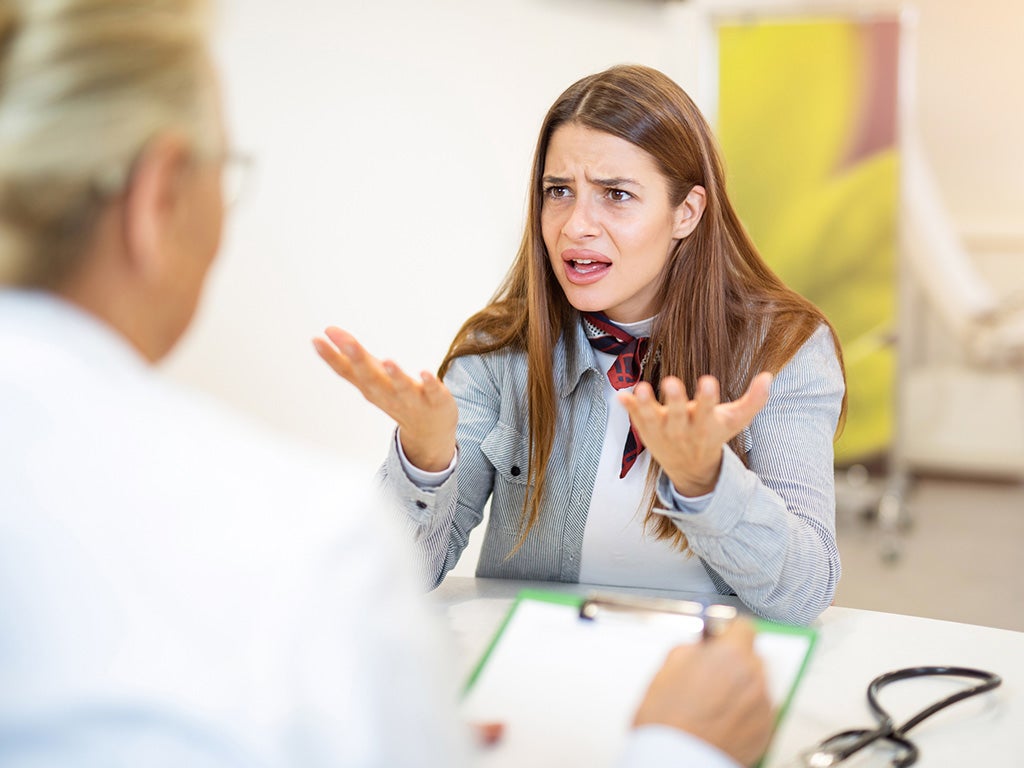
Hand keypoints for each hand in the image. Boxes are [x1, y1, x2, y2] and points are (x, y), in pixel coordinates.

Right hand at [312, 327, 457, 471]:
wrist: (428, 432)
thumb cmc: (395, 396)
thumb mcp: (371, 377)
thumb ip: (349, 357)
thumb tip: (327, 331)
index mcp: (370, 387)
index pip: (347, 372)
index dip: (331, 357)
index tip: (317, 339)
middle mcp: (387, 394)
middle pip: (371, 378)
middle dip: (359, 360)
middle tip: (347, 342)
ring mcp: (412, 399)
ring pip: (401, 387)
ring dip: (395, 375)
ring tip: (387, 361)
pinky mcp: (435, 400)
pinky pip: (432, 392)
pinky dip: (429, 383)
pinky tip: (425, 372)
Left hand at [618, 372, 771, 495]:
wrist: (690, 468)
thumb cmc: (714, 435)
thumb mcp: (736, 421)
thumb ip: (754, 400)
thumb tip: (769, 375)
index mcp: (705, 425)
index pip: (707, 410)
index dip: (707, 397)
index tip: (708, 382)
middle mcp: (682, 429)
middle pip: (678, 415)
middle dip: (675, 400)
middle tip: (672, 382)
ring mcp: (661, 430)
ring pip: (651, 417)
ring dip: (645, 404)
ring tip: (640, 389)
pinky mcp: (645, 428)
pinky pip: (635, 417)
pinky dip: (628, 407)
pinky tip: (620, 395)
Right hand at [632, 619, 772, 766]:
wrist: (677, 760)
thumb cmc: (669, 721)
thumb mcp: (667, 667)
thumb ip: (691, 648)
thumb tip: (700, 646)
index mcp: (731, 655)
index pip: (744, 626)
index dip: (728, 631)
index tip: (720, 637)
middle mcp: (754, 677)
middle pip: (752, 656)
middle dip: (734, 661)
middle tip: (711, 674)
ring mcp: (763, 706)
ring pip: (757, 684)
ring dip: (740, 686)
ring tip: (713, 702)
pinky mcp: (766, 731)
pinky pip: (759, 710)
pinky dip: (745, 711)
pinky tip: (722, 719)